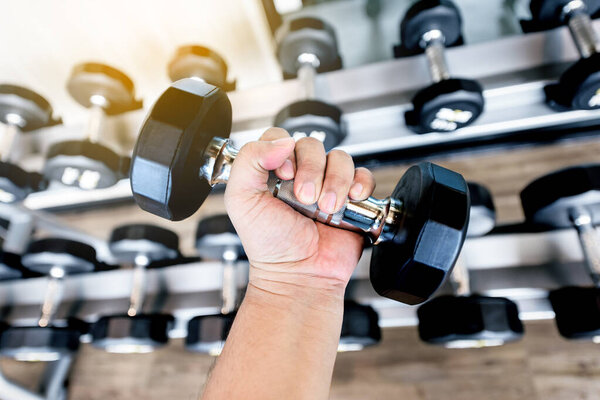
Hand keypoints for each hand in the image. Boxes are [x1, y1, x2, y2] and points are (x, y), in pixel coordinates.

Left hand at [225, 128, 375, 294]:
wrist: (299, 276)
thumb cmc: (269, 246)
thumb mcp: (242, 200)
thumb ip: (248, 162)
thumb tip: (281, 141)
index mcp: (272, 172)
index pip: (279, 137)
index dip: (283, 149)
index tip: (282, 174)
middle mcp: (300, 175)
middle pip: (312, 145)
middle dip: (311, 170)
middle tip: (305, 199)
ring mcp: (327, 186)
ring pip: (340, 158)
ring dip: (335, 181)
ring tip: (326, 208)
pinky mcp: (351, 200)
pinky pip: (363, 176)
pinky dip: (360, 184)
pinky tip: (350, 200)